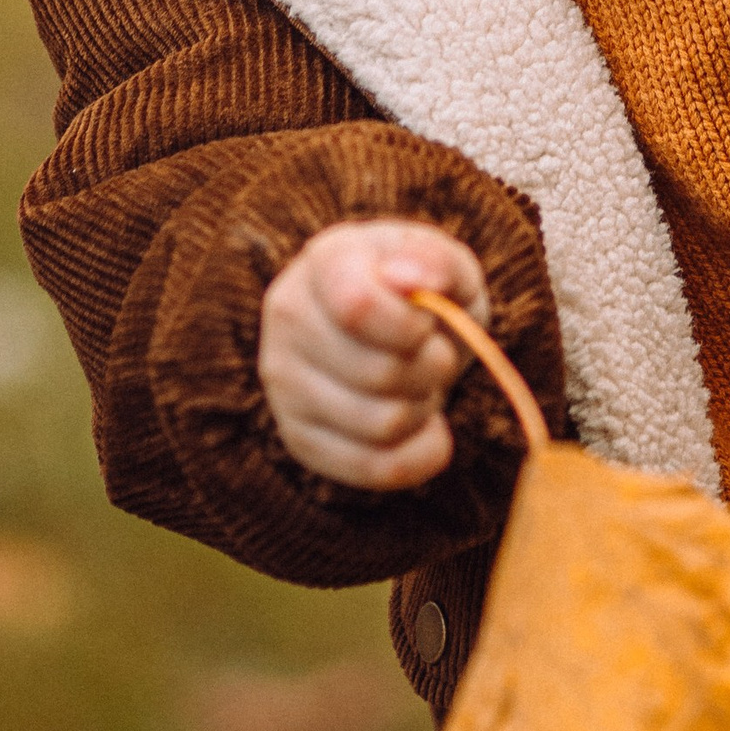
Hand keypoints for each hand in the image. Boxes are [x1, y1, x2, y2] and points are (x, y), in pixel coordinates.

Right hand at [258, 220, 490, 490]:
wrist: (388, 329)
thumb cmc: (421, 292)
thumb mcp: (445, 265)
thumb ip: (439, 262)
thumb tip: (414, 280)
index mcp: (325, 261)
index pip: (358, 307)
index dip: (412, 327)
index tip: (428, 323)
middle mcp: (289, 319)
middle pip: (382, 373)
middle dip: (434, 369)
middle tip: (434, 353)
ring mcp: (285, 384)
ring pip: (384, 425)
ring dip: (425, 408)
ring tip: (418, 383)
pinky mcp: (299, 439)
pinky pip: (377, 468)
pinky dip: (421, 454)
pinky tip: (423, 427)